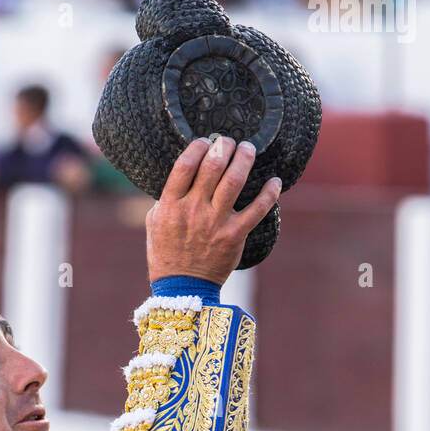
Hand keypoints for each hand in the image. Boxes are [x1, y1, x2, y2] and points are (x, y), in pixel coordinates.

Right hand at [146, 137, 280, 285]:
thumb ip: (166, 198)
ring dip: (244, 158)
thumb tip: (181, 175)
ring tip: (248, 149)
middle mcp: (193, 210)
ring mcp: (215, 223)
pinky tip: (274, 181)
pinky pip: (258, 209)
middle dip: (224, 147)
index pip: (185, 165)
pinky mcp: (235, 235)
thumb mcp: (155, 222)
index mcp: (171, 205)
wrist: (183, 288)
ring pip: (235, 180)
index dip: (198, 147)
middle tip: (229, 142)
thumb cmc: (166, 254)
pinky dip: (269, 193)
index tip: (205, 142)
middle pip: (213, 166)